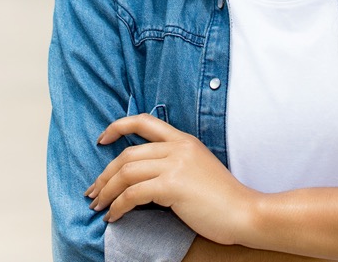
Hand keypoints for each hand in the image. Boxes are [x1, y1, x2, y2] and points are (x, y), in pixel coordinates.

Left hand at [86, 114, 258, 245]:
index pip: (145, 121)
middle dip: (104, 174)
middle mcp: (178, 147)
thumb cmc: (224, 199)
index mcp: (184, 140)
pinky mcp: (172, 185)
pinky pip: (133, 194)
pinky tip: (114, 217)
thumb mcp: (198, 169)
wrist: (245, 212)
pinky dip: (118, 206)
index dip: (118, 126)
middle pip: (128, 154)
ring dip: (106, 191)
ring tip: (99, 206)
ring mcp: (176, 165)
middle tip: (93, 191)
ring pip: (126, 173)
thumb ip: (174, 163)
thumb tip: (142, 176)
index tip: (102, 139)